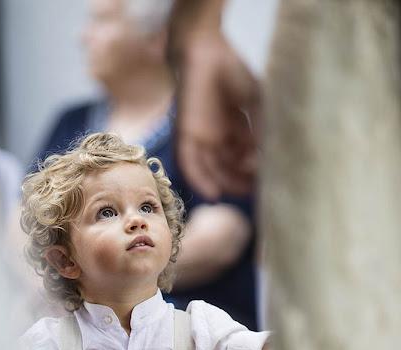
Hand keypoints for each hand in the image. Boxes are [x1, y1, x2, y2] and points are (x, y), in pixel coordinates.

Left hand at [177, 30, 260, 199]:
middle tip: (255, 191)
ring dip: (224, 183)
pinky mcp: (185, 134)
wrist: (210, 50)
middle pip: (227, 168)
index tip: (268, 181)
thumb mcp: (258, 103)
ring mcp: (200, 136)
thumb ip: (261, 130)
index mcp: (234, 129)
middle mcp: (216, 137)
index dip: (254, 172)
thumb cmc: (235, 72)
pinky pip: (189, 161)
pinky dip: (199, 179)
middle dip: (240, 181)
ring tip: (239, 193)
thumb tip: (265, 159)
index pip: (244, 159)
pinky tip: (213, 192)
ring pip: (209, 168)